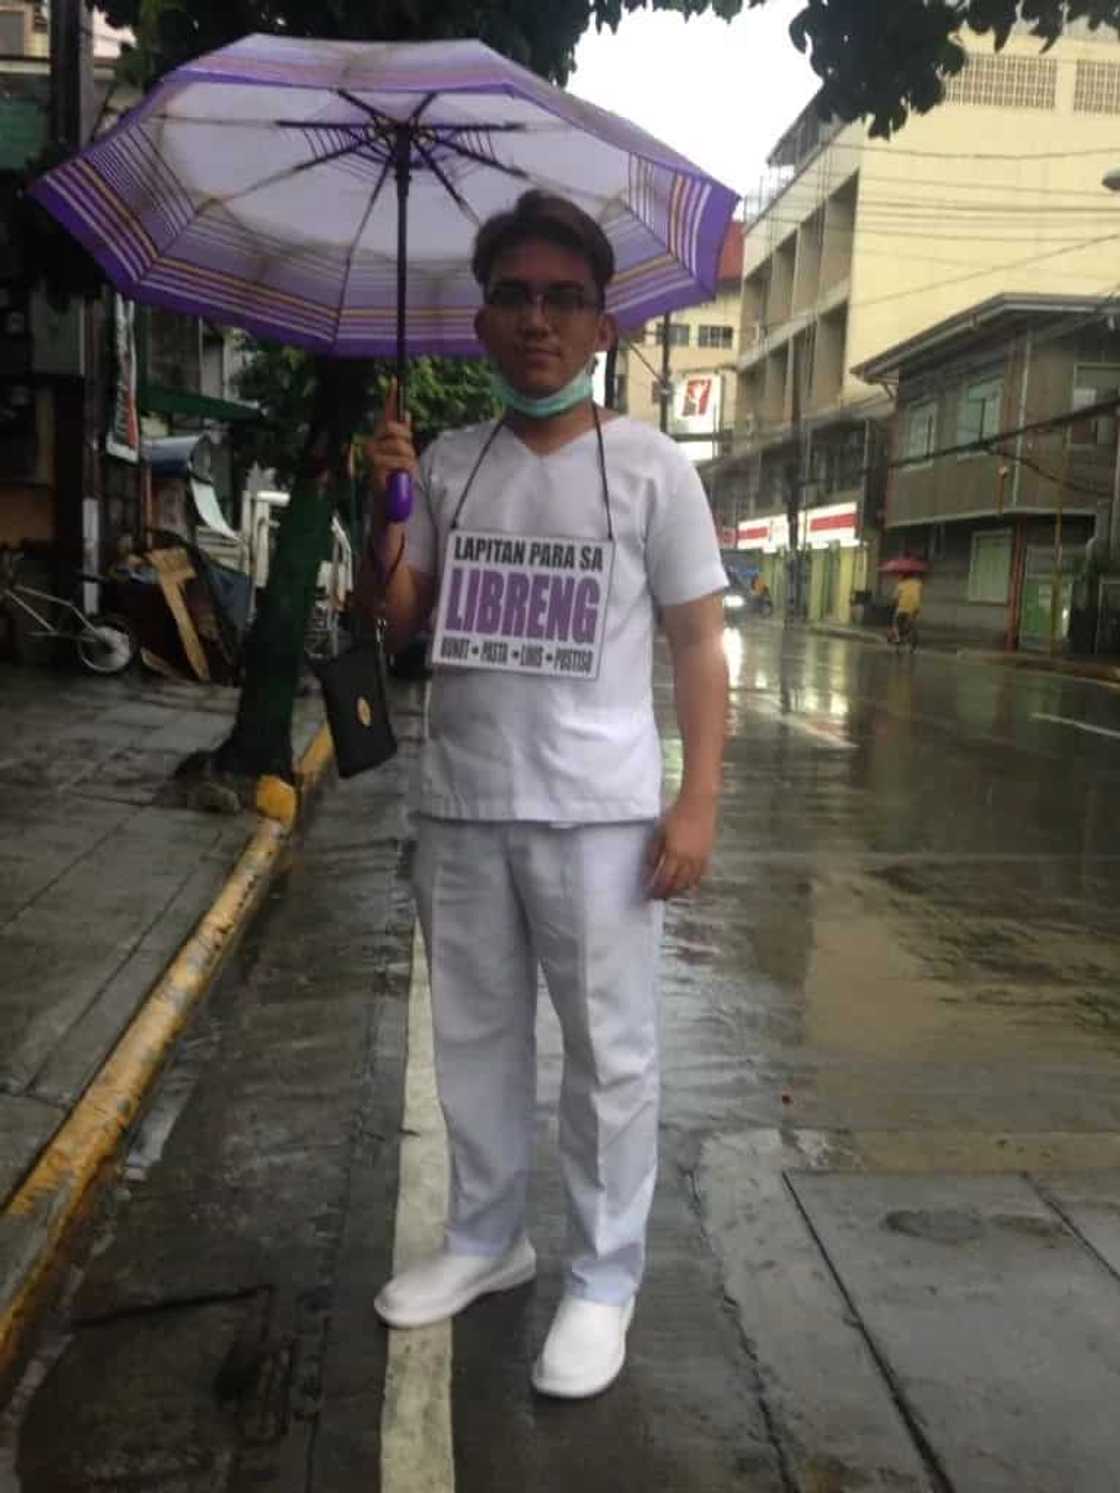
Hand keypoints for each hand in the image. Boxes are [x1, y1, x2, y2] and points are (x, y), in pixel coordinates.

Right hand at [367, 378, 417, 502]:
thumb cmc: (395, 480)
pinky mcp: (375, 466)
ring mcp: (371, 454)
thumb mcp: (403, 456)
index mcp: (380, 439)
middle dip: (406, 441)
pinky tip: (401, 477)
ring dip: (409, 460)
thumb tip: (406, 414)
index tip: (395, 381)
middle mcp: (371, 443)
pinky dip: (406, 469)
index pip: (385, 414)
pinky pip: (400, 460)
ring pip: (400, 446)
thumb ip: (403, 437)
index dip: (391, 397)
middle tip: (409, 457)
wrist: (388, 505)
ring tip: (404, 472)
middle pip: (394, 428)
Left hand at [646, 794, 717, 899]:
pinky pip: (701, 875)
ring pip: (690, 882)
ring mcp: (700, 858)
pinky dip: (693, 882)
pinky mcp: (708, 855)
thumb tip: (648, 870)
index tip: (649, 893)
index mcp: (674, 853)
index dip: (656, 889)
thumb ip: (653, 853)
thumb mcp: (659, 833)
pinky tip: (687, 884)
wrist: (698, 804)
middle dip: (666, 893)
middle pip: (677, 884)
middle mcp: (688, 860)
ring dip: (679, 890)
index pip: (664, 879)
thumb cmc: (676, 815)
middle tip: (658, 896)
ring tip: (670, 892)